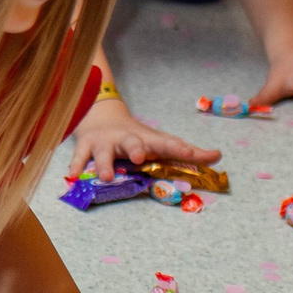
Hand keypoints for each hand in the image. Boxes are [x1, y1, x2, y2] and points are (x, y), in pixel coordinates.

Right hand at [69, 98, 218, 181]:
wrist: (102, 115)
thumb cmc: (136, 137)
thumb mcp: (160, 142)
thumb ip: (188, 152)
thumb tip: (219, 156)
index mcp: (148, 140)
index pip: (166, 143)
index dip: (178, 148)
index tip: (190, 152)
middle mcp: (127, 138)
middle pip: (133, 142)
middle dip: (136, 148)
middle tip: (140, 157)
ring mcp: (105, 142)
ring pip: (104, 152)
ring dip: (105, 163)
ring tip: (107, 176)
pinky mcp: (86, 145)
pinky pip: (80, 156)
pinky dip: (76, 165)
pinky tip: (73, 176)